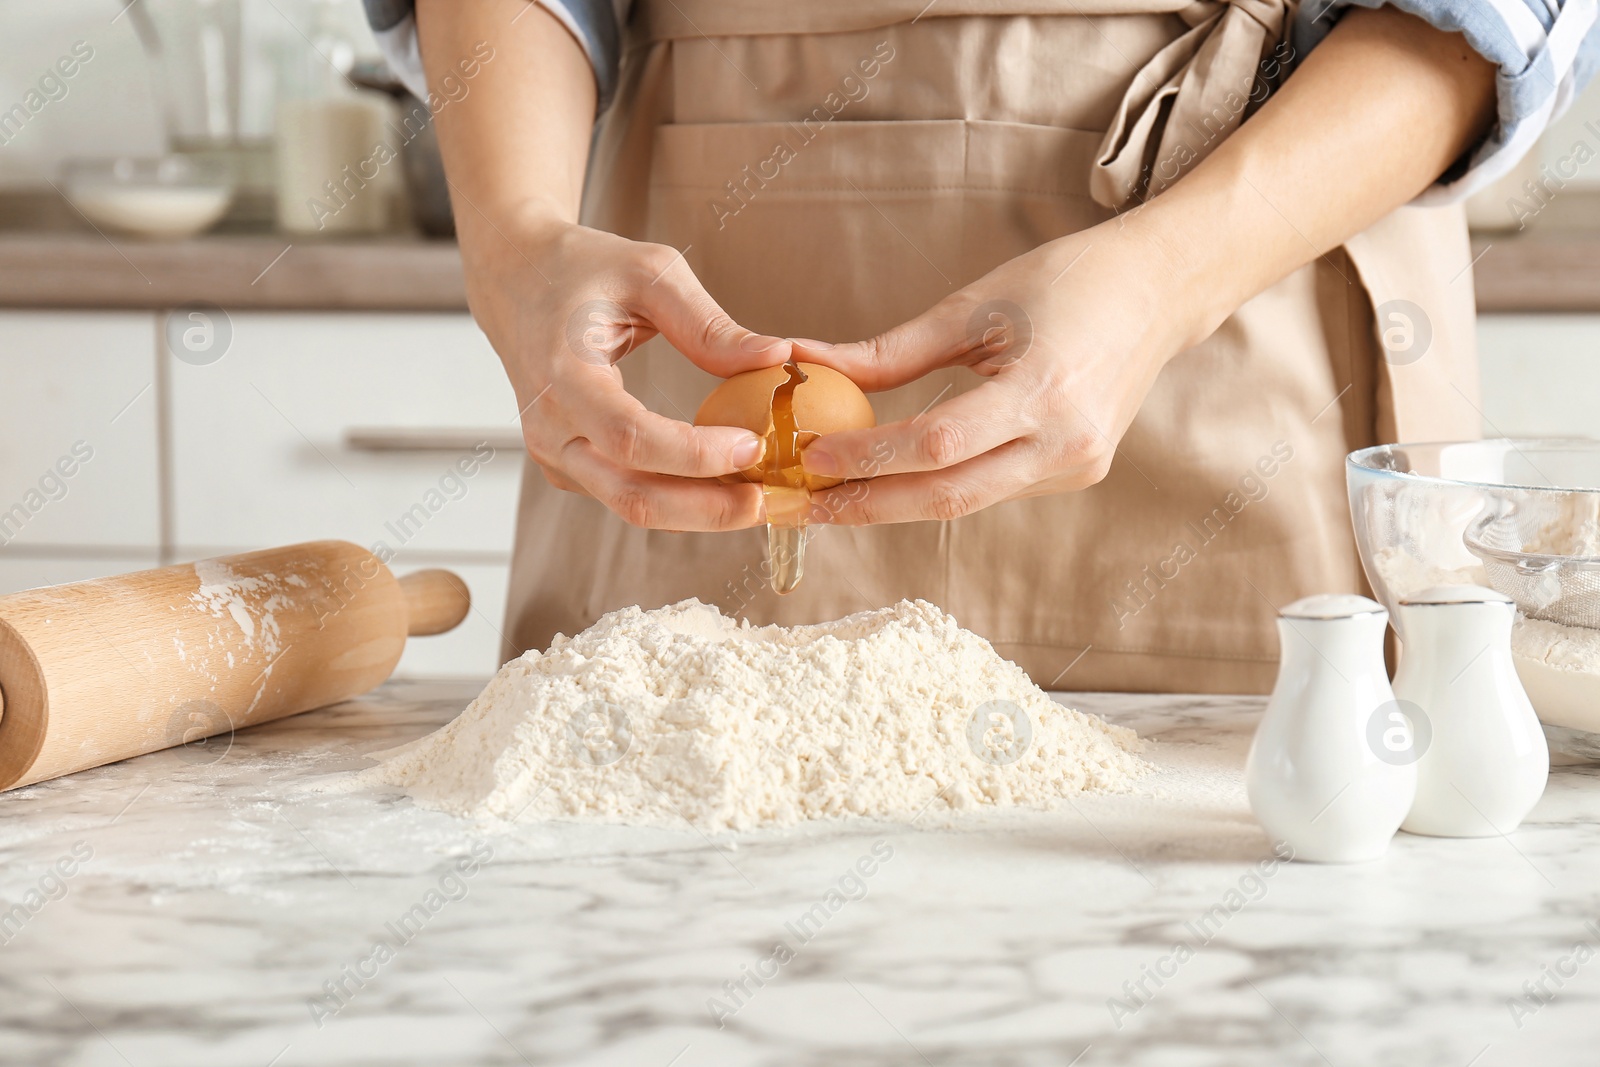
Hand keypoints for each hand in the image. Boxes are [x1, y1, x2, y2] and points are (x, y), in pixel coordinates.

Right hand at [465, 214, 790, 530]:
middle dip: (709, 509)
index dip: (696, 454)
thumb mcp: (650, 273)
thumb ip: (709, 324)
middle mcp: (551, 428)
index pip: (630, 437)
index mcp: (563, 375)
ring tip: (762, 496)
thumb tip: (777, 358)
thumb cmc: (583, 270)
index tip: (755, 446)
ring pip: (633, 507)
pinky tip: (726, 485)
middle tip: (772, 498)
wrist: (517, 281)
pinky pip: (627, 495)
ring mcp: (556, 454)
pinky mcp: (570, 467)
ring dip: (702, 512)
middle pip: (633, 496)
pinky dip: (681, 500)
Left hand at [796, 219, 1214, 524]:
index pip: (937, 443)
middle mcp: (1066, 442)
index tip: (808, 456)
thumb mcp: (974, 305)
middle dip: (867, 505)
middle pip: (949, 497)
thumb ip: (892, 352)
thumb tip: (807, 363)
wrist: (1157, 292)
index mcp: (1043, 391)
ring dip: (895, 503)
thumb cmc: (1065, 282)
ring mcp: (1078, 466)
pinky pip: (993, 490)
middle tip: (802, 506)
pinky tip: (892, 482)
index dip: (868, 457)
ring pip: (967, 502)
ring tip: (830, 496)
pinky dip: (939, 486)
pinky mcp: (1078, 474)